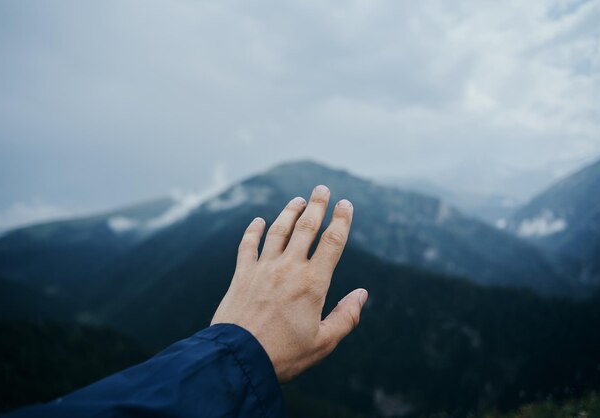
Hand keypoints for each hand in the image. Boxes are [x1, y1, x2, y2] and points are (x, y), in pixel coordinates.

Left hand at [211, 185, 367, 382]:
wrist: (238, 359)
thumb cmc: (284, 355)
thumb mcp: (323, 342)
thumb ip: (346, 317)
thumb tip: (362, 294)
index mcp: (313, 283)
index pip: (332, 242)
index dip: (341, 220)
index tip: (346, 204)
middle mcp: (289, 268)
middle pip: (306, 228)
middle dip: (316, 205)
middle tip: (321, 188)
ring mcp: (263, 269)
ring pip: (278, 231)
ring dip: (289, 213)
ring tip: (297, 200)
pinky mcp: (241, 275)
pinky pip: (247, 246)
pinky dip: (253, 231)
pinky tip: (257, 221)